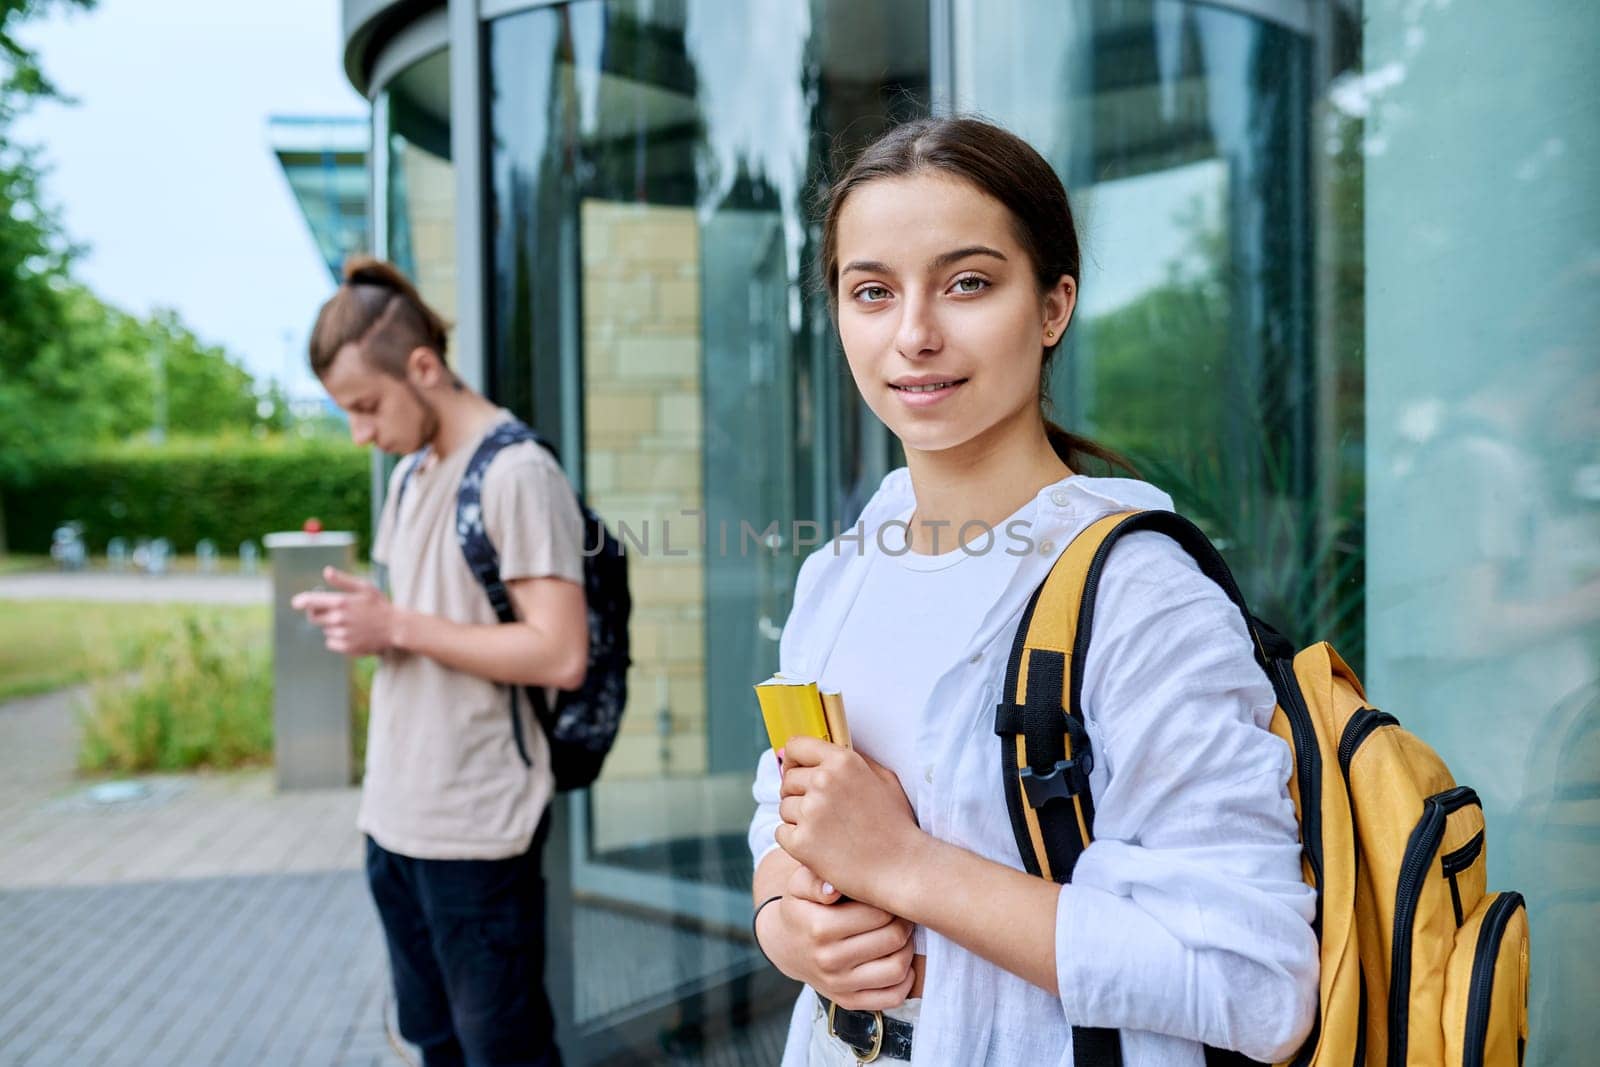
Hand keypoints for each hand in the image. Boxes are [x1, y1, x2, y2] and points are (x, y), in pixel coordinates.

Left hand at [289, 566, 394, 655]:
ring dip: (331, 625)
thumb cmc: (379, 605)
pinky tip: (352, 633)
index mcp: (341, 602)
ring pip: (325, 630)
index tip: (296, 602)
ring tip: (350, 622)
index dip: (301, 601)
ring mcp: (342, 634)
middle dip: (316, 613)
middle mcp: (339, 619)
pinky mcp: (345, 647)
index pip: (311, 602)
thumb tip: (326, 571)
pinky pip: (331, 642)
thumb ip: (343, 580)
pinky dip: (337, 638)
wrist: (395, 628)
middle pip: (314, 618)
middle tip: (328, 610)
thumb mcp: (364, 587)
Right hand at [756, 861, 915, 1009]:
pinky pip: (892, 997)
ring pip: (897, 969)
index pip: (878, 913)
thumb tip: (833, 889)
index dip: (890, 901)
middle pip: (892, 938)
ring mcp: (839, 985)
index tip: (887, 896)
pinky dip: (905, 979)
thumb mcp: (799, 885)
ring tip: (899, 934)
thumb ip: (814, 878)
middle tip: (898, 913)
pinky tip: (897, 959)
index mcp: (819, 927)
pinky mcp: (849, 1002)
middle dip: (903, 922)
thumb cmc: (801, 908)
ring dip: (907, 948)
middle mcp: (829, 960)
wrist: (786, 946)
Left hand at [775, 736, 920, 906]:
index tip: (796, 772)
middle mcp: (823, 781)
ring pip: (784, 808)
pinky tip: (821, 848)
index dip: (793, 761)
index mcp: (842, 761)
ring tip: (828, 833)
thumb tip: (825, 753)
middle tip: (821, 813)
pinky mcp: (801, 842)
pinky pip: (781, 833)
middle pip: (788, 780)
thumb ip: (855, 760)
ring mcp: (811, 811)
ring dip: (798, 820)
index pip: (796, 746)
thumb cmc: (897, 825)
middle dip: (798, 794)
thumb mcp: (884, 779)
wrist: (902, 867)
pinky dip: (795, 842)